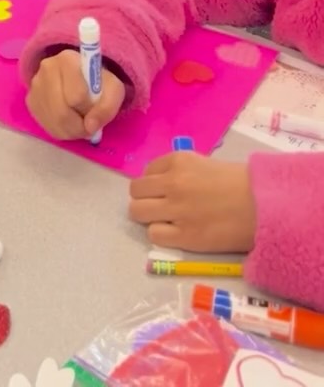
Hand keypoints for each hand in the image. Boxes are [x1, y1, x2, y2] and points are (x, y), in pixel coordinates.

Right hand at [26, 50, 125, 140]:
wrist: (79, 76)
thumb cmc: (98, 82)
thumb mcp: (113, 89)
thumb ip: (108, 107)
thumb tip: (90, 126)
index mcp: (68, 59)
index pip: (77, 96)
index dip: (89, 110)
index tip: (95, 110)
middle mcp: (46, 68)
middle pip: (61, 112)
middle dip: (79, 126)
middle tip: (89, 126)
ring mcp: (35, 85)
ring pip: (53, 121)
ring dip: (71, 131)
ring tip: (80, 123)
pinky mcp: (30, 100)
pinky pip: (45, 125)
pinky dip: (61, 131)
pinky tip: (69, 122)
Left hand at [129, 152, 256, 253]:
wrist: (262, 206)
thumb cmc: (238, 183)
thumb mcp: (203, 164)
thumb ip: (179, 171)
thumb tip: (159, 182)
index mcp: (178, 161)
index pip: (146, 172)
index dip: (153, 183)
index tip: (164, 190)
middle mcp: (172, 183)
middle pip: (136, 192)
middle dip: (145, 199)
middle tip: (159, 206)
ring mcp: (176, 210)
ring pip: (137, 212)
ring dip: (148, 216)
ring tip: (164, 220)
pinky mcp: (184, 236)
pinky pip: (154, 234)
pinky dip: (161, 234)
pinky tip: (175, 232)